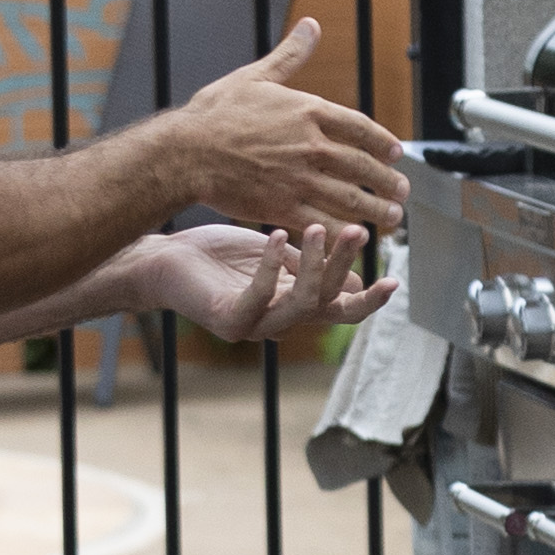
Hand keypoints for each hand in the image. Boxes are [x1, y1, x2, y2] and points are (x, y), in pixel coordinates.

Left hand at [138, 219, 387, 341]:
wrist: (160, 263)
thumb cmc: (214, 256)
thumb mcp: (272, 254)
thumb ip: (306, 263)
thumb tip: (352, 273)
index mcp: (294, 306)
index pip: (342, 310)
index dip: (369, 300)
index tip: (393, 280)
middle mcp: (279, 323)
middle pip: (329, 304)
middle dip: (345, 268)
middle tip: (358, 231)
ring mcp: (255, 326)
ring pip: (302, 303)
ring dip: (314, 265)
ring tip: (315, 228)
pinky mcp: (228, 321)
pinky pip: (259, 296)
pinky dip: (271, 265)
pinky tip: (276, 235)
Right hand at [148, 16, 407, 232]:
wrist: (184, 152)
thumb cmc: (214, 113)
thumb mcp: (255, 76)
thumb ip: (290, 55)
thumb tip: (311, 25)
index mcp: (308, 111)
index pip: (362, 128)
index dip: (383, 143)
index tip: (395, 153)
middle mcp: (311, 145)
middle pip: (364, 167)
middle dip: (389, 181)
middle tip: (402, 191)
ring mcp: (300, 178)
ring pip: (352, 198)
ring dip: (378, 210)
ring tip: (393, 217)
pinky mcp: (284, 207)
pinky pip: (327, 222)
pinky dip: (347, 231)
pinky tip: (359, 236)